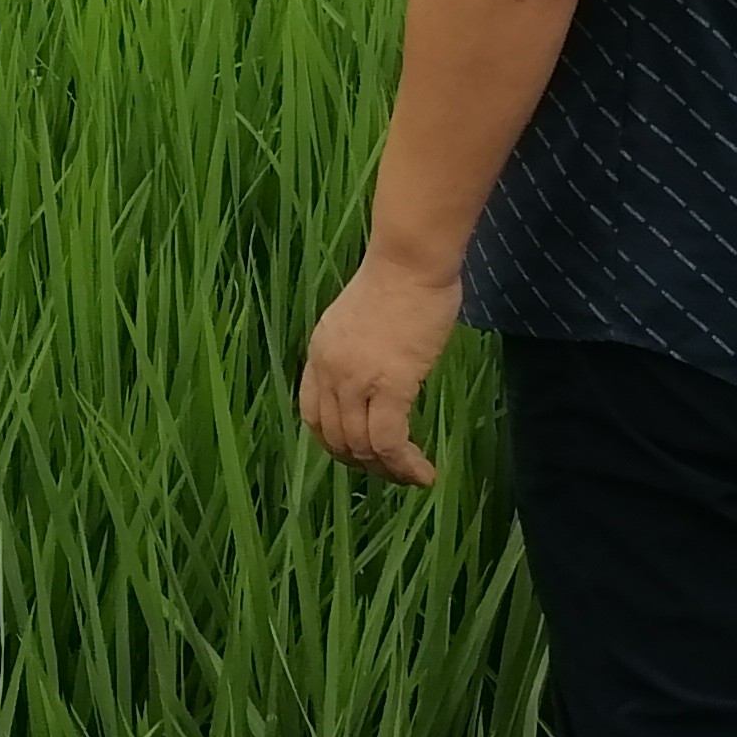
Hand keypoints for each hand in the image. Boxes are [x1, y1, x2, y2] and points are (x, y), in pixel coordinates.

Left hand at [299, 254, 460, 485]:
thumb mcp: (357, 320)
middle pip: (334, 437)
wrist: (411, 260)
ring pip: (361, 447)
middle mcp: (329, 369)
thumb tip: (372, 382)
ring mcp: (356, 379)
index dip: (333, 442)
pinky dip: (405, 465)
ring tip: (412, 476)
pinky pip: (389, 442)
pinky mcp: (390, 384)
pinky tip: (424, 473)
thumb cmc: (398, 281)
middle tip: (392, 470)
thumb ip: (355, 353)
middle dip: (363, 463)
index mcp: (319, 352)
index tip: (360, 453)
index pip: (312, 414)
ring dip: (387, 470)